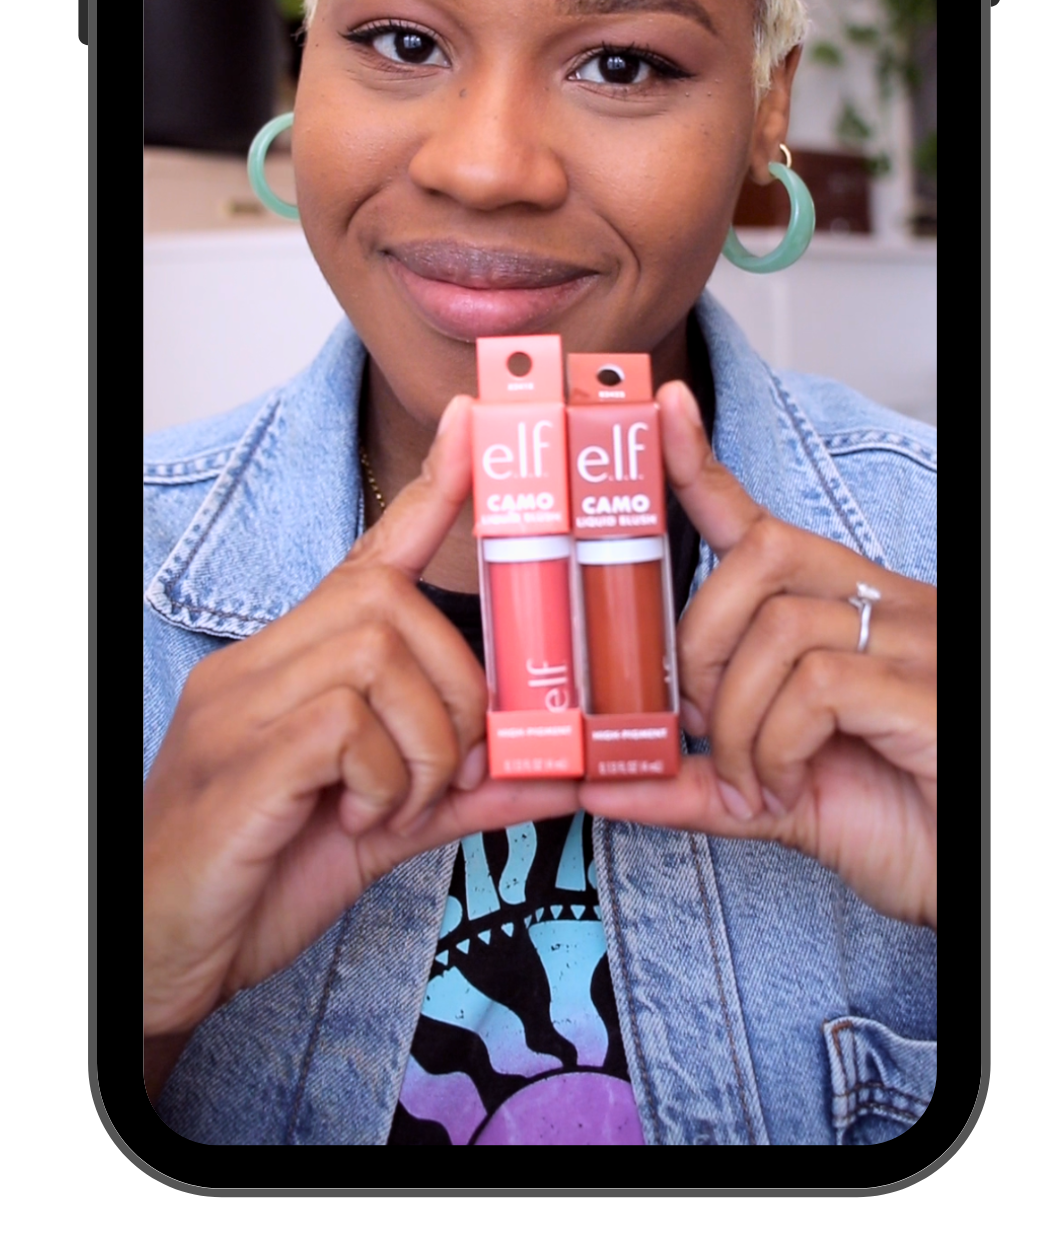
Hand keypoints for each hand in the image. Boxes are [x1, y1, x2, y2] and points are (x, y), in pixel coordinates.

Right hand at [144, 395, 577, 1069]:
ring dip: (427, 741)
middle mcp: (260, 666)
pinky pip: (347, 723)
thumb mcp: (381, 829)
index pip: (368, 558)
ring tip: (403, 807)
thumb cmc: (259, 877)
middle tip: (455, 769)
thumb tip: (559, 773)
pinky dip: (388, 777)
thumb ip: (466, 793)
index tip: (475, 428)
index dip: (431, 495)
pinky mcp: (243, 760)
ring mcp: (243, 707)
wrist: (154, 953)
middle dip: (458, 684)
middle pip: (392, 603)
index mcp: (289, 665)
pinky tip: (364, 821)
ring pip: (379, 654)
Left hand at [580, 380, 936, 927]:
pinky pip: (815, 686)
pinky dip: (774, 746)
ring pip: (776, 629)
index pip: (765, 525)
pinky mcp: (919, 691)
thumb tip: (600, 781)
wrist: (968, 869)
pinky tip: (783, 788)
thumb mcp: (779, 795)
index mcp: (848, 613)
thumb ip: (694, 782)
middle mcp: (881, 609)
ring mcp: (908, 644)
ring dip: (734, 720)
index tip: (662, 413)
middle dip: (697, 647)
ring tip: (752, 781)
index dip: (703, 469)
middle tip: (700, 728)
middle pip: (754, 564)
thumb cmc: (898, 820)